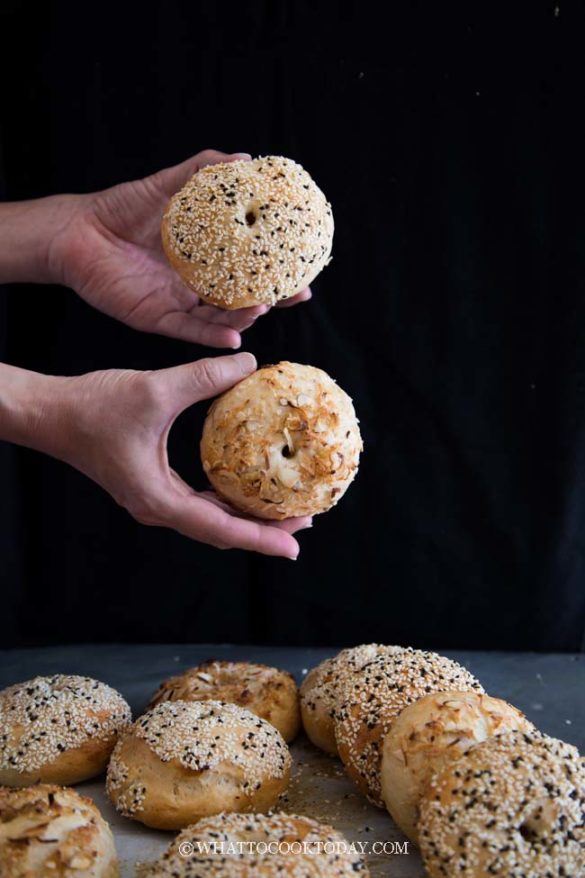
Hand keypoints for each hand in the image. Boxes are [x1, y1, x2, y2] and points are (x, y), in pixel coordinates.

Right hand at [49, 352, 310, 556]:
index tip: (294, 546)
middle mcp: (158, 508)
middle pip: (222, 530)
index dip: (261, 538)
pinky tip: (247, 483)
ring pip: (211, 519)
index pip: (221, 528)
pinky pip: (198, 502)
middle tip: (305, 517)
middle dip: (264, 529)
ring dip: (247, 515)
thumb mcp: (155, 389)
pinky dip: (226, 498)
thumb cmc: (94, 407)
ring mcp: (154, 500)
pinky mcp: (151, 487)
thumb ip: (205, 377)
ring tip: (285, 506)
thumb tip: (250, 364)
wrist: (51, 414)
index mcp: (159, 500)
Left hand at [54, 150, 311, 347]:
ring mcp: (177, 303)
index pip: (248, 269)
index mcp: (204, 258)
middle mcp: (195, 284)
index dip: (276, 272)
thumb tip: (244, 158)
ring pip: (220, 319)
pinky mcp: (157, 318)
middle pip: (242, 299)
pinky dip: (211, 337)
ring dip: (245, 318)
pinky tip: (232, 337)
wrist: (79, 230)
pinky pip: (189, 331)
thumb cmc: (120, 208)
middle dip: (272, 300)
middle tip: (297, 295)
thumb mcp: (167, 185)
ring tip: (263, 308)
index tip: (304, 272)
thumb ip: (201, 171)